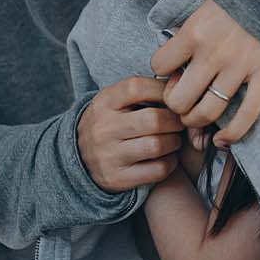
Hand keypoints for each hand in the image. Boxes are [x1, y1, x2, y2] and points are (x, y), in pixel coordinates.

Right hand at [77, 76, 184, 192]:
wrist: (80, 156)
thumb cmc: (111, 122)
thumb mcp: (115, 100)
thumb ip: (142, 90)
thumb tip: (178, 81)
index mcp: (104, 102)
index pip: (137, 87)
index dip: (162, 90)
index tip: (172, 98)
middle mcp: (104, 128)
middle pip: (153, 120)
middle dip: (175, 121)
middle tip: (180, 122)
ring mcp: (109, 155)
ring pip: (157, 146)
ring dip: (174, 142)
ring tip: (174, 139)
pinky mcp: (118, 178)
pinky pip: (157, 170)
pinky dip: (170, 162)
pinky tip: (168, 157)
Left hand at [150, 0, 259, 145]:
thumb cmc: (233, 1)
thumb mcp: (200, 10)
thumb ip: (184, 38)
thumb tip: (169, 70)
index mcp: (193, 32)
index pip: (159, 65)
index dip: (161, 72)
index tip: (170, 72)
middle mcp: (213, 52)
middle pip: (179, 99)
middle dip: (175, 105)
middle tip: (181, 101)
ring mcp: (241, 66)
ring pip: (207, 113)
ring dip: (196, 122)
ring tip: (196, 118)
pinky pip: (246, 116)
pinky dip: (232, 134)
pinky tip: (221, 139)